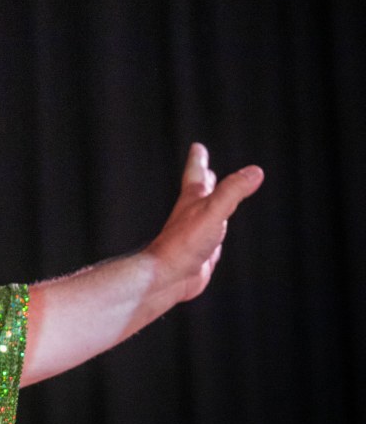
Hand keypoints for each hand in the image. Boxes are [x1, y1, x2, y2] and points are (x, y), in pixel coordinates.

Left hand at [143, 143, 263, 304]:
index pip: (195, 173)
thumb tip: (255, 172)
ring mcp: (195, 233)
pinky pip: (211, 234)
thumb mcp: (214, 211)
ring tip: (216, 195)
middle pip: (198, 190)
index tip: (197, 146)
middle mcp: (192, 214)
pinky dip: (216, 227)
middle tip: (205, 166)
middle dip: (203, 177)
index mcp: (192, 200)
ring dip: (211, 202)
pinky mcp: (201, 251)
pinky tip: (217, 231)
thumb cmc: (184, 244)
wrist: (168, 277)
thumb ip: (233, 191)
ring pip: (205, 212)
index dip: (198, 159)